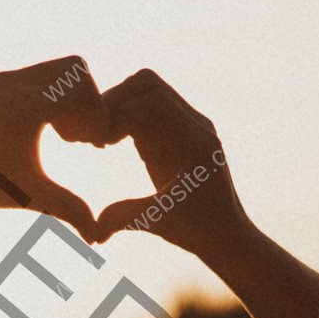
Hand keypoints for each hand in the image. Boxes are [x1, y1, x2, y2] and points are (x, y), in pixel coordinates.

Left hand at [0, 56, 113, 240]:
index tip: (98, 147)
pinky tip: (41, 133)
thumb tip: (97, 237)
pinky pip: (33, 78)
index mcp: (25, 106)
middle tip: (84, 139)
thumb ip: (68, 209)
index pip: (83, 89)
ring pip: (53, 70)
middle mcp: (12, 83)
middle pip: (75, 68)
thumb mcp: (26, 196)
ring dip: (68, 98)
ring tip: (66, 139)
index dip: (100, 115)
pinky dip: (47, 96)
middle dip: (88, 101)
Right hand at [93, 69, 252, 257]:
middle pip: (148, 84)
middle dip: (114, 102)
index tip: (99, 143)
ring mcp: (184, 125)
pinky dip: (121, 117)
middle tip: (93, 136)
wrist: (225, 233)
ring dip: (116, 107)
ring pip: (144, 91)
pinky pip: (143, 108)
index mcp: (196, 141)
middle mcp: (194, 125)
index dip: (120, 114)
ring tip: (98, 140)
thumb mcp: (162, 224)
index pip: (154, 102)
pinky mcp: (172, 132)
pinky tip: (107, 144)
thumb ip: (128, 218)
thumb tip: (92, 230)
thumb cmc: (199, 231)